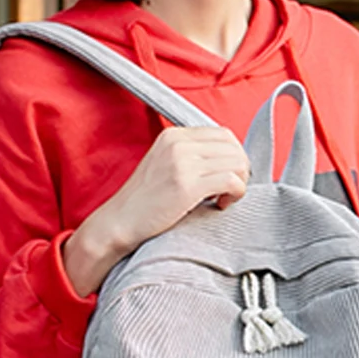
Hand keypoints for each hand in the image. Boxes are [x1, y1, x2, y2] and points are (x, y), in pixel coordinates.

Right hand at [62, 126, 249, 295]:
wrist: (118, 223)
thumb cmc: (143, 203)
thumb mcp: (164, 165)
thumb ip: (191, 156)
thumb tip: (228, 160)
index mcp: (174, 135)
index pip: (223, 134)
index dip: (232, 157)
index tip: (226, 177)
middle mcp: (179, 143)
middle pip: (233, 147)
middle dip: (239, 170)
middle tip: (227, 191)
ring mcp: (183, 162)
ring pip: (237, 162)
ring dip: (238, 184)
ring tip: (222, 199)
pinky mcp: (188, 185)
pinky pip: (232, 181)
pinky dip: (235, 194)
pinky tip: (220, 205)